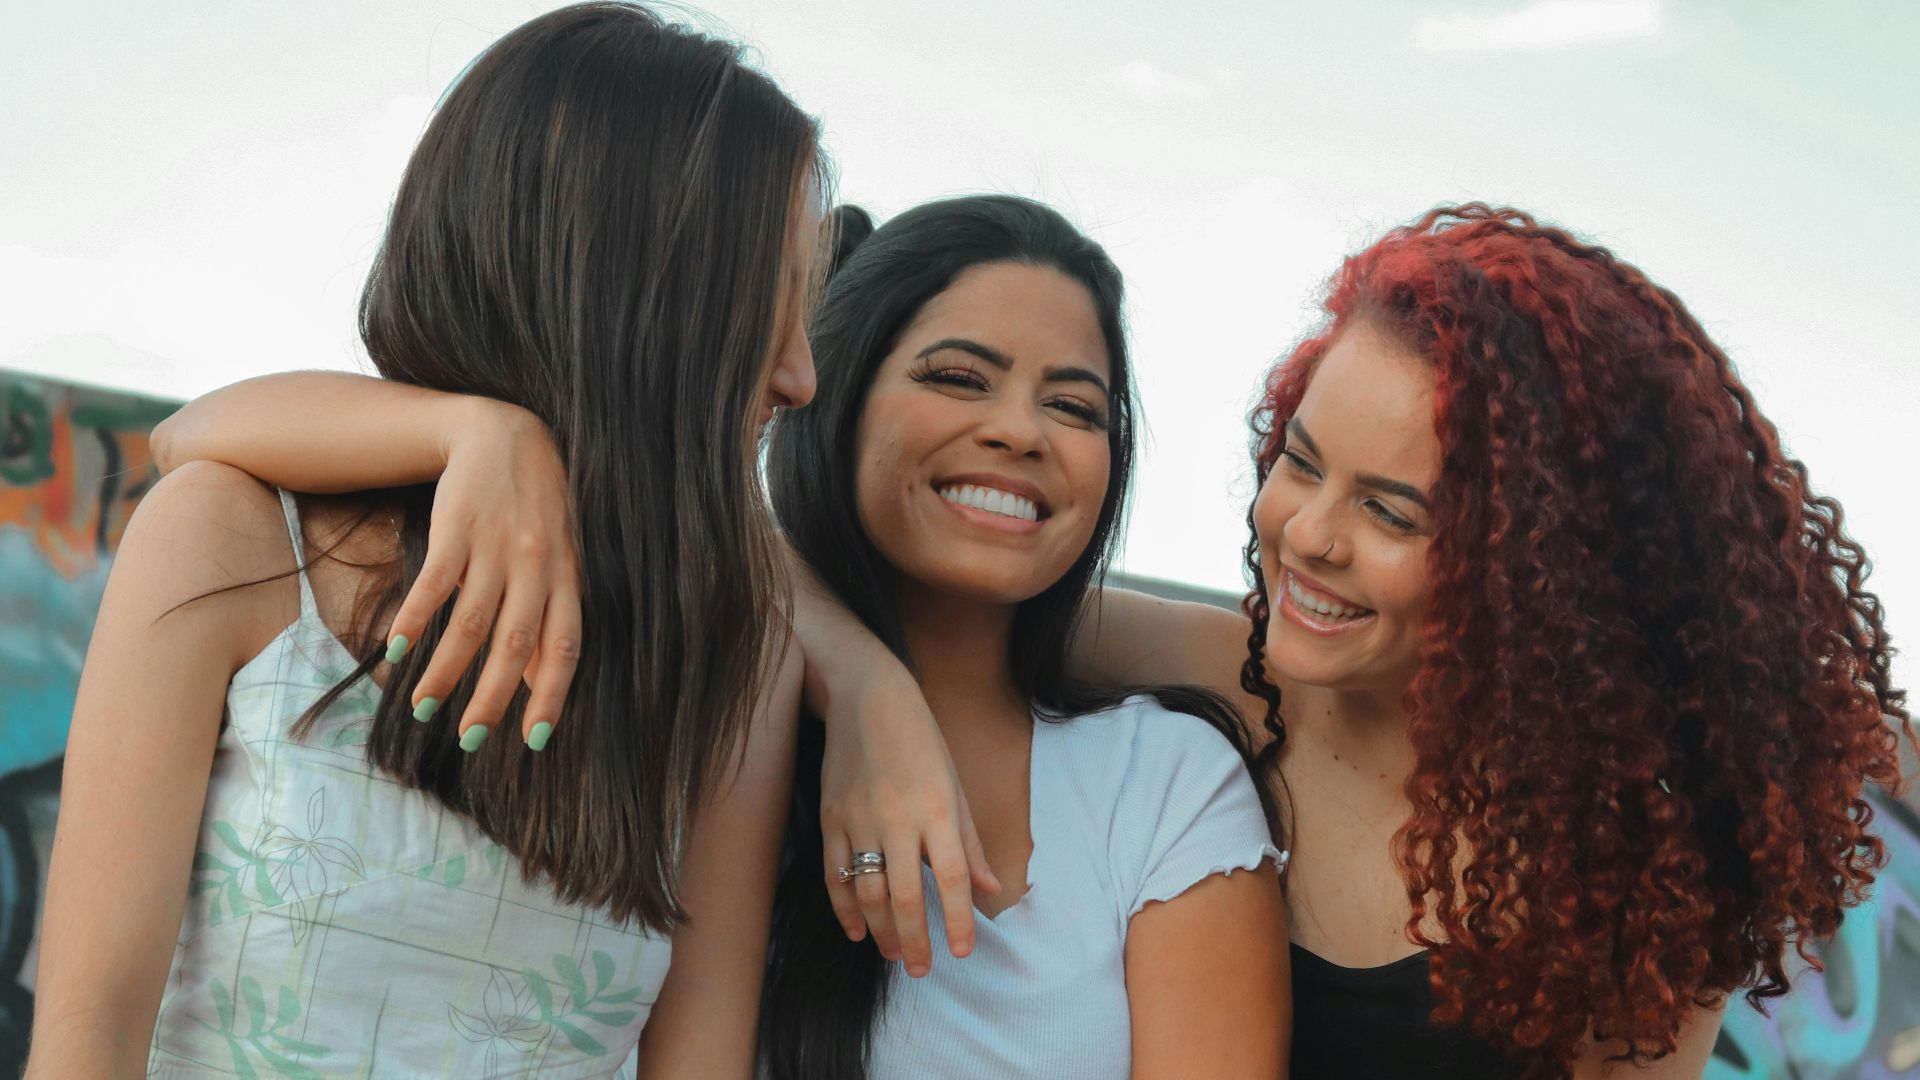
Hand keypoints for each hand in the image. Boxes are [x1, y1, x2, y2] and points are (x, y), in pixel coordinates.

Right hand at [385, 399, 580, 749]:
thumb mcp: (557, 558)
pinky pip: (435, 583)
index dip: (552, 695)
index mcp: (566, 577)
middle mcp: (536, 565)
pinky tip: (397, 650)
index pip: (564, 646)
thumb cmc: (536, 507)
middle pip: (515, 643)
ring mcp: (495, 545)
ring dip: (445, 671)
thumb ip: (550, 616)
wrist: (503, 431)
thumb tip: (541, 684)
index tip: (534, 741)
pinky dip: (415, 619)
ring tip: (424, 709)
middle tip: (469, 741)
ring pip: (470, 622)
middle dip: (493, 698)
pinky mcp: (456, 527)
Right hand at [814, 665, 998, 977]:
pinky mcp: (831, 818)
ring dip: (881, 931)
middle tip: (921, 970)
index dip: (956, 919)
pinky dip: (845, 908)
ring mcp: (859, 820)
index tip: (961, 952)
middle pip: (904, 895)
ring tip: (895, 955)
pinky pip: (836, 874)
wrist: (866, 698)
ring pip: (867, 892)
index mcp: (937, 809)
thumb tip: (990, 888)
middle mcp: (898, 819)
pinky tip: (857, 931)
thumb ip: (970, 842)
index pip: (951, 877)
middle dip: (914, 940)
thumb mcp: (955, 783)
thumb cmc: (920, 739)